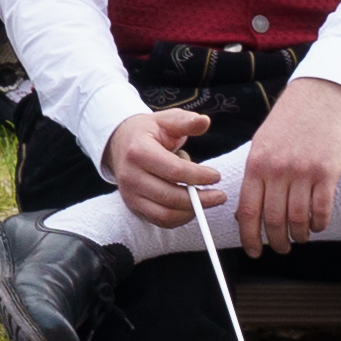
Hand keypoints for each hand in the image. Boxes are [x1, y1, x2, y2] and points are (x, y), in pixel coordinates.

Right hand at [99, 105, 218, 220]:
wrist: (121, 143)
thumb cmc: (149, 132)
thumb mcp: (166, 120)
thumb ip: (186, 121)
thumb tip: (204, 121)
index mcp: (139, 151)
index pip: (174, 171)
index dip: (199, 176)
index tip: (216, 176)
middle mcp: (131, 176)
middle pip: (170, 196)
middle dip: (200, 199)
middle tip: (220, 195)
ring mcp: (130, 194)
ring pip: (165, 214)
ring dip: (191, 212)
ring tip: (208, 201)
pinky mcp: (133, 206)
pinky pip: (160, 220)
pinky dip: (180, 218)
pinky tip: (192, 208)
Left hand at [229, 76, 340, 251]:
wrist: (317, 98)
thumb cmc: (286, 123)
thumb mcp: (260, 145)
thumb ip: (254, 177)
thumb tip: (246, 213)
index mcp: (256, 165)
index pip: (249, 211)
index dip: (249, 237)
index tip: (253, 251)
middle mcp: (278, 170)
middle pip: (274, 220)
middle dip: (276, 242)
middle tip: (280, 248)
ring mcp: (304, 171)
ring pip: (298, 219)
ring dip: (299, 235)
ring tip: (300, 238)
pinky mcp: (328, 172)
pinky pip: (322, 209)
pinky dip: (319, 224)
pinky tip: (317, 225)